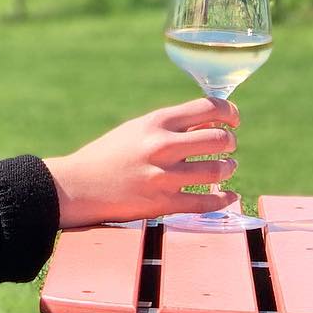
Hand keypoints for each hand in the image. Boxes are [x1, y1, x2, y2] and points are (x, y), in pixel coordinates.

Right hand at [43, 98, 239, 228]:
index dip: (229, 112)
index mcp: (157, 122)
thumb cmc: (108, 154)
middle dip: (230, 141)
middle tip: (229, 146)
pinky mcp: (163, 204)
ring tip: (227, 168)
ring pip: (217, 170)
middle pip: (219, 138)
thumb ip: (172, 125)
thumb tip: (211, 121)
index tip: (233, 119)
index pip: (208, 107)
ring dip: (228, 168)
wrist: (78, 186)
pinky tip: (229, 196)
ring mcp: (163, 176)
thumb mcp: (137, 129)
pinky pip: (206, 202)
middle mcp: (162, 146)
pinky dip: (224, 199)